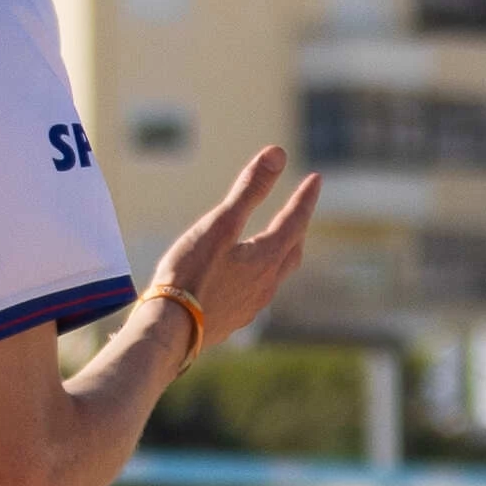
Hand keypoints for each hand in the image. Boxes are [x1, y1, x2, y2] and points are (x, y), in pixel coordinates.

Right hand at [146, 149, 320, 352]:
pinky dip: (258, 276)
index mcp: (266, 258)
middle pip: (292, 251)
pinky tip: (243, 280)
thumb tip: (278, 154)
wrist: (170, 332)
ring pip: (275, 275)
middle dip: (297, 228)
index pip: (295, 221)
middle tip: (298, 211)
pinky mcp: (233, 321)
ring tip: (273, 244)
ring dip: (279, 255)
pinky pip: (256, 294)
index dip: (305, 198)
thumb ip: (249, 189)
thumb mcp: (220, 224)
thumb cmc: (191, 274)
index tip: (316, 179)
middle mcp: (266, 284)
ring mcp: (251, 307)